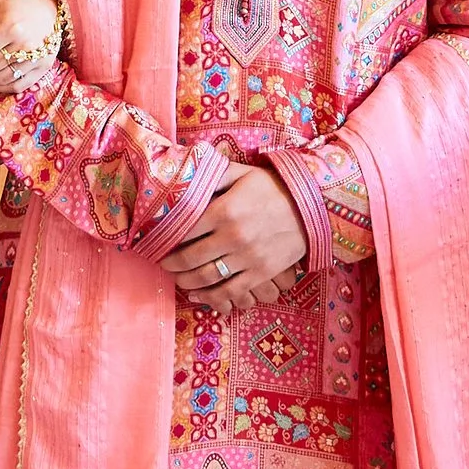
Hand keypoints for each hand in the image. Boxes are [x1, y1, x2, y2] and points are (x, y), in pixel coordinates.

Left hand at [160, 166, 307, 314]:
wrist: (312, 207)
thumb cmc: (273, 188)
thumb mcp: (242, 173)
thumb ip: (213, 174)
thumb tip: (186, 172)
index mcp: (224, 210)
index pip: (183, 229)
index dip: (165, 238)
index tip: (156, 241)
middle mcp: (233, 237)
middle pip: (190, 258)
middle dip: (171, 264)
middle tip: (162, 263)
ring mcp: (248, 258)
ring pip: (206, 278)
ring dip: (185, 282)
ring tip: (177, 278)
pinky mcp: (261, 273)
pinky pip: (230, 291)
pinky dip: (210, 297)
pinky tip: (198, 295)